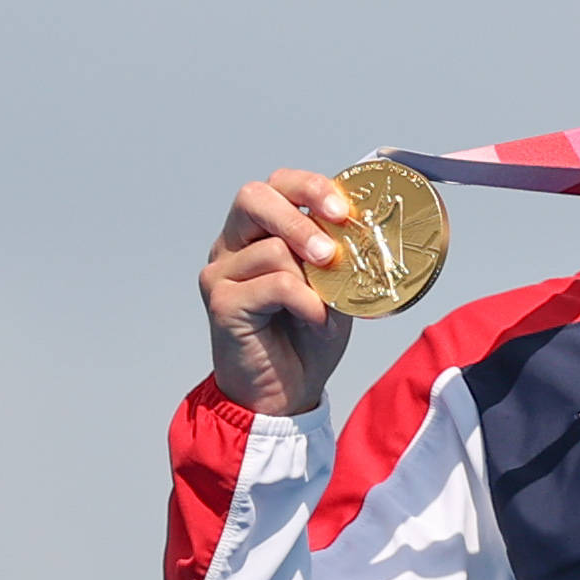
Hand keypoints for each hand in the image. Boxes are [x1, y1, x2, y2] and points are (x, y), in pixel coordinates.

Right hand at [201, 167, 356, 417]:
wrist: (284, 395)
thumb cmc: (307, 338)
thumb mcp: (334, 289)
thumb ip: (338, 258)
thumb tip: (358, 231)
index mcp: (259, 231)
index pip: (277, 185)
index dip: (310, 187)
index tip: (343, 211)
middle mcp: (232, 245)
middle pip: (254, 197)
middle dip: (301, 217)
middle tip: (331, 251)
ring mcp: (221, 272)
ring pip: (272, 249)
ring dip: (313, 280)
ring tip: (326, 310)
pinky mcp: (221, 302)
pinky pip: (273, 284)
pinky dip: (306, 302)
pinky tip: (314, 322)